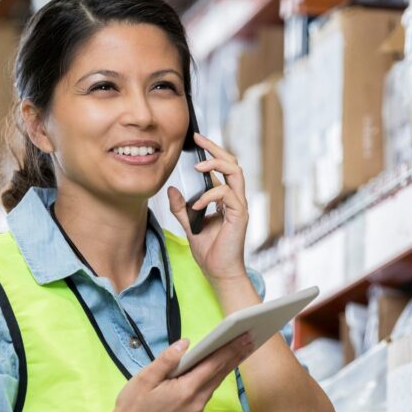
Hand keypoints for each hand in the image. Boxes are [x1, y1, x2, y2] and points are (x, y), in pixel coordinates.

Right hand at [110, 333, 253, 411]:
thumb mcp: (144, 379)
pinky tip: (216, 369)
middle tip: (251, 338)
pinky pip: (207, 393)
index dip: (230, 349)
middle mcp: (196, 402)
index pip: (213, 365)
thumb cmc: (132, 406)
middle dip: (235, 355)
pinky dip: (215, 378)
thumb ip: (167, 360)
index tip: (244, 336)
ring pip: (215, 384)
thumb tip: (186, 343)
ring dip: (227, 367)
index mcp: (186, 391)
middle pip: (220, 374)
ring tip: (238, 350)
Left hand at [167, 132, 248, 284]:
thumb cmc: (209, 251)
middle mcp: (235, 198)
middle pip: (232, 162)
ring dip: (216, 164)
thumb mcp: (189, 225)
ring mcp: (239, 205)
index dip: (212, 151)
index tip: (197, 139)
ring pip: (235, 171)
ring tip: (198, 167)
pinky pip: (226, 194)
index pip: (223, 167)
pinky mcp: (239, 215)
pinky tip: (195, 205)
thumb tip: (171, 190)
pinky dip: (209, 195)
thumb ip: (181, 208)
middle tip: (199, 140)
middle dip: (216, 148)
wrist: (219, 272)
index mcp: (225, 199)